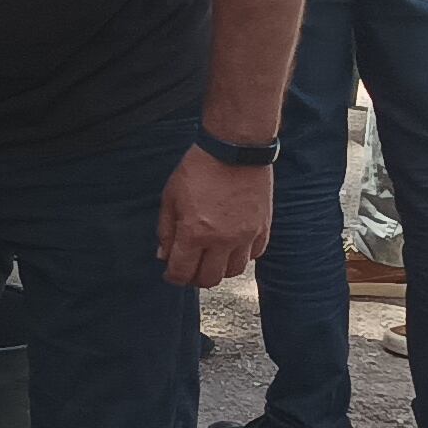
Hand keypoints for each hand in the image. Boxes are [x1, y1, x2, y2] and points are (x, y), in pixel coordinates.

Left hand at [155, 147, 270, 288]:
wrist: (235, 148)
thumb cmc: (199, 168)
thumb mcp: (171, 196)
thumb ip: (166, 229)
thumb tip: (164, 256)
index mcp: (195, 233)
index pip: (182, 273)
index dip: (173, 277)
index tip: (171, 273)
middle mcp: (222, 240)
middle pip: (209, 279)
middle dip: (195, 278)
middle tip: (190, 268)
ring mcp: (246, 235)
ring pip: (233, 271)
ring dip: (220, 269)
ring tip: (211, 257)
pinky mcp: (263, 227)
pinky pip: (254, 255)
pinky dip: (242, 256)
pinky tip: (232, 246)